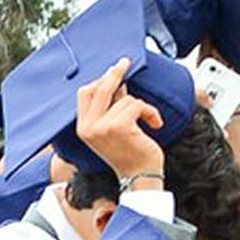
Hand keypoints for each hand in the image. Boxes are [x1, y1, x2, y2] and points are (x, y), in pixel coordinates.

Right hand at [75, 58, 165, 177]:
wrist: (141, 176)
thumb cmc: (131, 154)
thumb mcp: (115, 129)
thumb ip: (112, 108)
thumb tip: (118, 83)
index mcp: (83, 127)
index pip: (84, 94)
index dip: (100, 79)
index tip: (113, 71)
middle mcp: (89, 127)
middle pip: (99, 88)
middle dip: (115, 73)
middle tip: (126, 62)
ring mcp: (102, 127)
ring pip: (125, 98)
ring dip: (142, 107)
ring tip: (149, 122)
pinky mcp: (119, 126)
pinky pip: (137, 105)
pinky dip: (151, 112)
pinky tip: (155, 125)